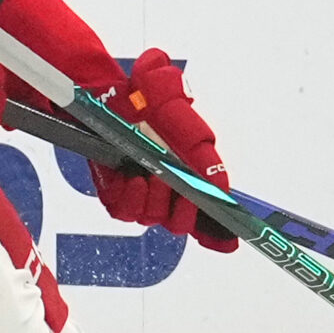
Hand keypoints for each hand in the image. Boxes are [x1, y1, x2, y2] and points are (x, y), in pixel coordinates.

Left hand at [88, 49, 234, 252]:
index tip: (228, 240)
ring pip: (155, 217)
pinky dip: (132, 199)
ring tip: (150, 175)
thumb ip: (195, 134)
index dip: (219, 233)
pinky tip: (133, 179)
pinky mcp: (116, 194)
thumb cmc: (143, 96)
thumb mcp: (175, 101)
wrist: (105, 92)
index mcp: (192, 173)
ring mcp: (142, 193)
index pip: (211, 215)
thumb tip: (215, 176)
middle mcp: (169, 187)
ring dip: (156, 200)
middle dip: (184, 211)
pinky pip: (126, 212)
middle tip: (177, 187)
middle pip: (182, 223)